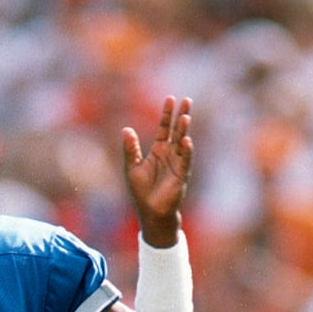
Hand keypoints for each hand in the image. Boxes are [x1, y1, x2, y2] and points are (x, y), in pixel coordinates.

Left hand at [122, 96, 192, 246]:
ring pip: (182, 143)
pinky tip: (186, 140)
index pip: (164, 128)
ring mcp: (177, 164)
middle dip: (181, 116)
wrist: (150, 212)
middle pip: (177, 131)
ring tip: (185, 116)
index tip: (170, 99)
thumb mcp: (131, 167)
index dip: (167, 114)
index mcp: (158, 151)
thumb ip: (130, 149)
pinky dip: (186, 151)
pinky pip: (185, 161)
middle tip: (187, 100)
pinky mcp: (181, 175)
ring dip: (184, 130)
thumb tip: (125, 129)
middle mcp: (170, 154)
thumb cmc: (141, 191)